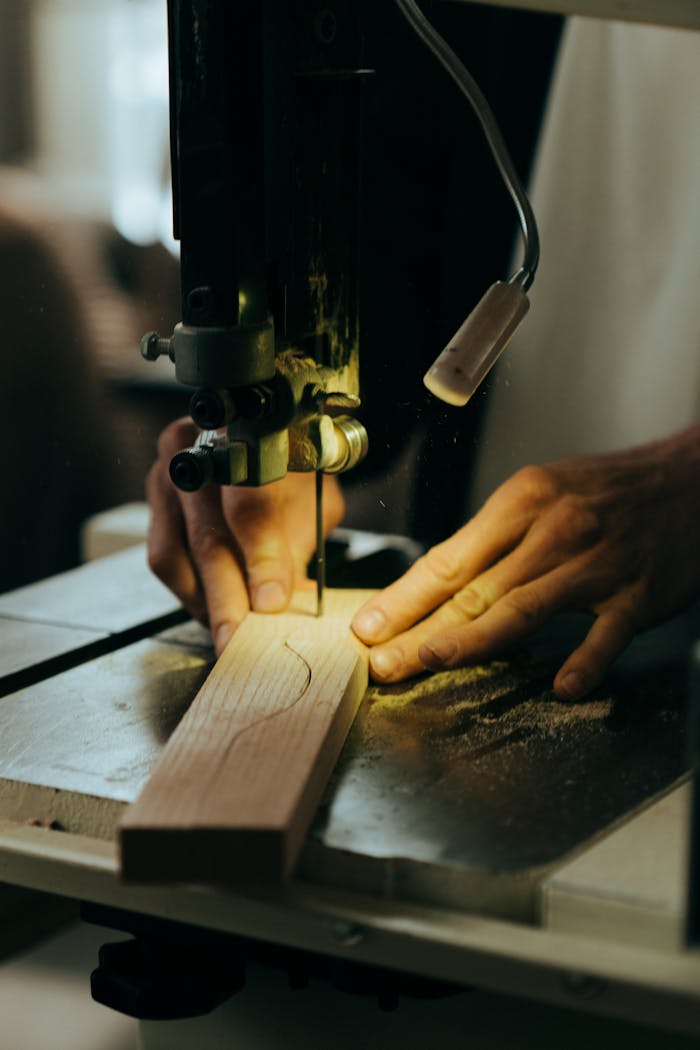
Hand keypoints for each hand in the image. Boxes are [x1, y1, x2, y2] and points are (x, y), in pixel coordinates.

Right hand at [147, 418, 344, 653]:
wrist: (266, 436)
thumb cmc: (294, 469)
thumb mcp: (314, 502)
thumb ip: (298, 546)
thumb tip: (286, 601)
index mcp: (248, 435)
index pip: (251, 504)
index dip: (262, 558)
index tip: (272, 602)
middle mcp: (197, 448)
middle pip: (208, 537)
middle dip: (227, 599)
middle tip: (240, 640)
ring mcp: (168, 472)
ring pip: (175, 554)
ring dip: (204, 602)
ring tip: (231, 630)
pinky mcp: (153, 499)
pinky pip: (162, 558)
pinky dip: (188, 591)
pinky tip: (212, 608)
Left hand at [351, 425, 699, 699]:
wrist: (691, 477)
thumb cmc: (609, 490)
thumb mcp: (545, 492)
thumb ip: (497, 537)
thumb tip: (441, 581)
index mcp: (523, 501)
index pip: (449, 558)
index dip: (404, 597)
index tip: (368, 626)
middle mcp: (554, 530)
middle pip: (475, 589)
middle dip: (420, 628)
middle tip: (382, 662)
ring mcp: (596, 563)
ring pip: (524, 608)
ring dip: (473, 639)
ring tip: (432, 662)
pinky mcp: (637, 594)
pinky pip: (605, 633)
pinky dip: (585, 661)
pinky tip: (563, 688)